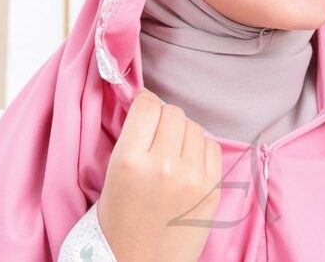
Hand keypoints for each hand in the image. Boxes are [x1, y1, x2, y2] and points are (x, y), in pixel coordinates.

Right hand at [97, 88, 222, 261]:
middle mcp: (165, 166)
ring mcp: (193, 178)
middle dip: (163, 120)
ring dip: (182, 134)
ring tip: (171, 155)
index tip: (143, 111)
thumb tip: (151, 103)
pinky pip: (211, 146)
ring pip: (194, 126)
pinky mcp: (213, 189)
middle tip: (156, 137)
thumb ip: (132, 137)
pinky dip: (199, 150)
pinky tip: (187, 166)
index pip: (147, 104)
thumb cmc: (118, 222)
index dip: (144, 104)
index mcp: (130, 161)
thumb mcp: (112, 175)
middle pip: (173, 112)